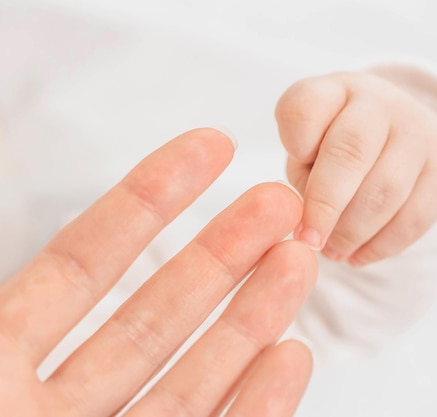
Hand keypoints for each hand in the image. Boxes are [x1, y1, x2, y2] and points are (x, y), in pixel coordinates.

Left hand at [0, 128, 316, 416]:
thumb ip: (1, 320)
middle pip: (156, 314)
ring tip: (300, 261)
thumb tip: (47, 243)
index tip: (208, 147)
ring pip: (196, 377)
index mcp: (1, 373)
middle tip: (278, 202)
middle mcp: (65, 408)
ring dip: (255, 318)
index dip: (147, 200)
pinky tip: (292, 356)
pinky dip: (262, 403)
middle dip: (223, 251)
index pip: (82, 264)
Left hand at [276, 71, 436, 265]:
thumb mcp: (310, 143)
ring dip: (352, 233)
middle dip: (325, 205)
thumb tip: (312, 226)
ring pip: (385, 192)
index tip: (290, 178)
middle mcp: (380, 103)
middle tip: (308, 241)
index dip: (294, 145)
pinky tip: (358, 256)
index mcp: (335, 90)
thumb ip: (303, 171)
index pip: (306, 106)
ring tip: (332, 252)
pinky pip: (414, 218)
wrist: (404, 130)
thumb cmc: (338, 144)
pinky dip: (381, 246)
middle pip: (351, 151)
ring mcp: (419, 132)